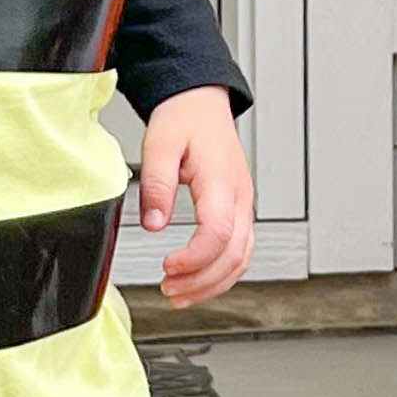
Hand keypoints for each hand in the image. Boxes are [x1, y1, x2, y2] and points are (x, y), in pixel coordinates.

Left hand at [138, 90, 254, 307]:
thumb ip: (157, 185)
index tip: (168, 267)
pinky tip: (198, 281)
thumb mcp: (160, 144)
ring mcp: (244, 205)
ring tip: (179, 294)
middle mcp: (240, 197)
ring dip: (213, 283)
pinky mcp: (239, 210)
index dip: (195, 258)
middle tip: (169, 290)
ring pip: (242, 258)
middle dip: (202, 281)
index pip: (219, 233)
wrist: (201, 102)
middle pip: (234, 255)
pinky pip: (240, 250)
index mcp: (222, 181)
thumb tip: (153, 224)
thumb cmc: (184, 119)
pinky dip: (222, 273)